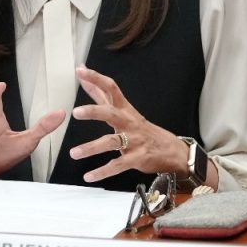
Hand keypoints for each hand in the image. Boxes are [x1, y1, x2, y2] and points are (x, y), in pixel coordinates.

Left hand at [68, 66, 186, 182]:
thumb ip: (102, 96)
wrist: (172, 151)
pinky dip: (102, 171)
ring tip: (74, 153)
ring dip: (92, 147)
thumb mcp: (124, 111)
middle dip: (94, 111)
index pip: (111, 88)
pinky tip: (89, 176)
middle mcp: (128, 122)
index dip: (96, 78)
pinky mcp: (137, 158)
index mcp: (125, 109)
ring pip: (111, 142)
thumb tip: (86, 78)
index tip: (80, 70)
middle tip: (76, 112)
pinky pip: (117, 165)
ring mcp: (134, 140)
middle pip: (111, 113)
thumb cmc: (143, 130)